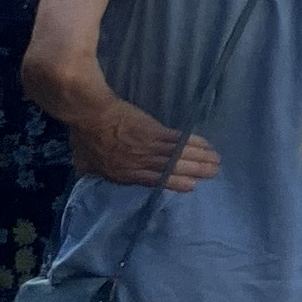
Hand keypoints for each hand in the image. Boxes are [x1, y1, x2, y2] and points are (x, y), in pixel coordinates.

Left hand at [72, 98, 219, 188]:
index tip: (192, 186)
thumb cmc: (85, 138)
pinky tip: (205, 143)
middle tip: (214, 172)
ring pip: (179, 155)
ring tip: (216, 160)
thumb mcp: (86, 164)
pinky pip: (178, 139)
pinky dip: (193, 142)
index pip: (155, 182)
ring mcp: (149, 147)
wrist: (91, 114)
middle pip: (173, 170)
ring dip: (200, 158)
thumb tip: (95, 177)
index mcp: (124, 174)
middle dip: (195, 171)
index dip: (176, 184)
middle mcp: (141, 163)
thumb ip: (96, 173)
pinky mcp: (154, 130)